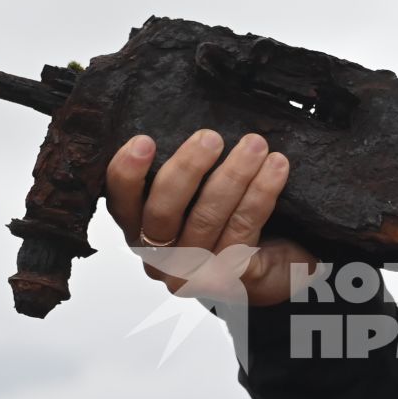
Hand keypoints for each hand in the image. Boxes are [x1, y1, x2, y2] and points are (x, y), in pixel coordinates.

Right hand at [103, 129, 320, 307]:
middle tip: (211, 137)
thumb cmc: (230, 222)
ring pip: (206, 220)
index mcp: (141, 230)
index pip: (121, 203)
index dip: (127, 174)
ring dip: (233, 176)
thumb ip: (187, 170)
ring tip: (255, 145)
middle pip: (162, 214)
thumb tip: (195, 117)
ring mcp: (193, 274)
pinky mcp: (230, 280)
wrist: (277, 269)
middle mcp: (159, 258)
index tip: (144, 141)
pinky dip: (260, 194)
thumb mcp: (199, 195)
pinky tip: (276, 168)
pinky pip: (243, 229)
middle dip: (187, 169)